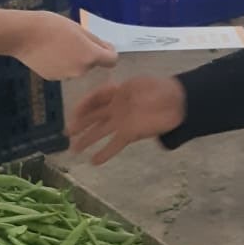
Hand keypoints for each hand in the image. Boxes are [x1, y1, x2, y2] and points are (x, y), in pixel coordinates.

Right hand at [0, 9, 116, 80]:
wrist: (23, 35)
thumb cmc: (51, 26)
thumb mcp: (78, 28)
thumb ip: (95, 41)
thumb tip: (107, 49)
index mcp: (90, 56)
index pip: (111, 60)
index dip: (109, 52)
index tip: (102, 45)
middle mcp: (81, 70)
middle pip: (92, 63)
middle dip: (87, 52)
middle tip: (72, 38)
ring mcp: (66, 76)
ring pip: (77, 67)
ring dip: (73, 58)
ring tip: (57, 43)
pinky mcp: (53, 78)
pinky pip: (63, 70)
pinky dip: (60, 63)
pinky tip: (48, 52)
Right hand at [68, 76, 186, 164]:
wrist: (176, 102)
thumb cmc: (159, 89)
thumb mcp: (141, 83)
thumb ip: (126, 90)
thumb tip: (115, 93)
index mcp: (117, 92)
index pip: (95, 97)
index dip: (84, 104)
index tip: (75, 111)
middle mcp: (115, 108)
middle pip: (93, 116)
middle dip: (80, 124)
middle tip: (67, 133)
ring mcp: (122, 122)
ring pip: (100, 131)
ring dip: (87, 139)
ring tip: (74, 149)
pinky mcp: (130, 134)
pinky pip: (114, 144)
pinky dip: (105, 152)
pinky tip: (94, 161)